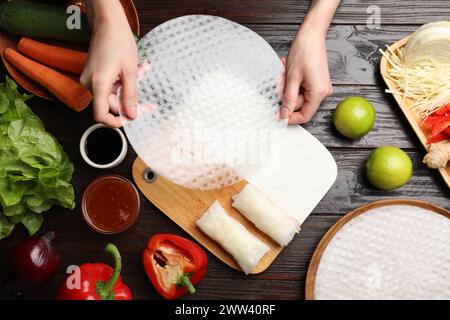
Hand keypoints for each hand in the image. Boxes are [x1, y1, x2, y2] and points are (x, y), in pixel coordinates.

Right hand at [80, 4, 136, 127]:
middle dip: (131, 104)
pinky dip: (124, 82)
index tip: (130, 120)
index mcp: (98, 85)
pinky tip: (137, 71)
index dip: (115, 122)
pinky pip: (110, 86)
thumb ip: (130, 97)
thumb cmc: (119, 43)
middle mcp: (90, 84)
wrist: (108, 23)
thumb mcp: (130, 72)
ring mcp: (90, 79)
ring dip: (130, 90)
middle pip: (111, 105)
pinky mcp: (94, 75)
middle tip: (149, 104)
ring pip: (113, 94)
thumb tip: (132, 115)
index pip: (101, 115)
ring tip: (143, 73)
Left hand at [281, 27, 331, 123]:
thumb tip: (284, 114)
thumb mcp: (292, 77)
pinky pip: (300, 88)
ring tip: (283, 72)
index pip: (304, 116)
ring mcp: (319, 86)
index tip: (277, 114)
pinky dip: (291, 82)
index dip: (289, 117)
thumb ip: (288, 98)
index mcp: (319, 93)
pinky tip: (287, 70)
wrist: (311, 34)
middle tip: (278, 82)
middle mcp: (322, 91)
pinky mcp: (316, 81)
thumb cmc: (304, 51)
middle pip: (299, 104)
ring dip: (287, 87)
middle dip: (285, 95)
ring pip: (297, 95)